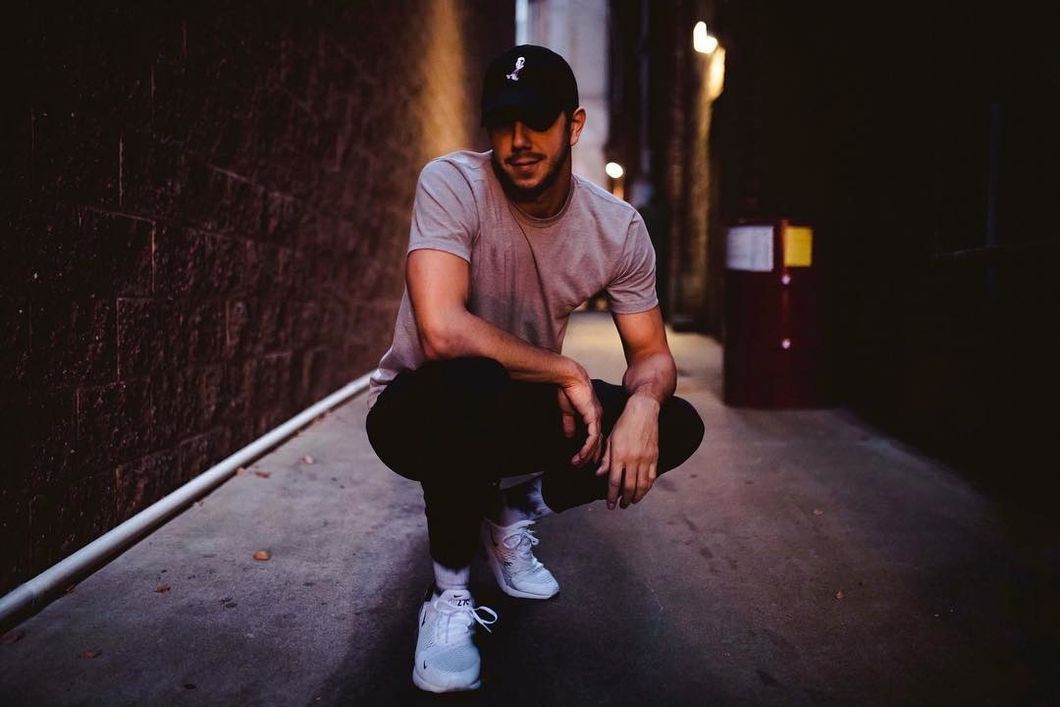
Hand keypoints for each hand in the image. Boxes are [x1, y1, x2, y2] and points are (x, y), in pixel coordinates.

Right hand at [557, 378, 602, 466]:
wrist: (569, 378)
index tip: (586, 459)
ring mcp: (597, 418)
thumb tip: (569, 436)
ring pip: (596, 442)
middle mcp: (598, 418)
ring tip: (578, 463)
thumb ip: (569, 424)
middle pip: (598, 441)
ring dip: (587, 455)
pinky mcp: (593, 417)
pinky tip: (582, 456)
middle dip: (592, 456)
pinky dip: (588, 448)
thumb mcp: (568, 411)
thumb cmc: (568, 390)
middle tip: (584, 466)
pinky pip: (593, 437)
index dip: (592, 448)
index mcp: (593, 415)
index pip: (596, 436)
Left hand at [596, 394, 659, 508]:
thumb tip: (599, 475)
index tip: (610, 505)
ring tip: (632, 502)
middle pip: (629, 486)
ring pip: (642, 485)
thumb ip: (605, 459)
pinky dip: (647, 487)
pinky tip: (643, 491)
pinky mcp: (655, 457)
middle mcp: (633, 459)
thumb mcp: (610, 440)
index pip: (615, 482)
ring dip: (637, 496)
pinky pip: (652, 477)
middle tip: (621, 506)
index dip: (612, 496)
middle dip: (625, 499)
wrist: (643, 412)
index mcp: (619, 455)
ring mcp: (646, 458)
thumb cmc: (623, 424)